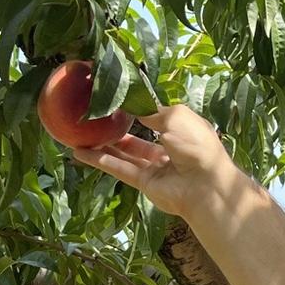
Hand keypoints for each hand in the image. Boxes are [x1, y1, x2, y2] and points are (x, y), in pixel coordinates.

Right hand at [70, 105, 239, 221]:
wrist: (205, 185)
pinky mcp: (144, 183)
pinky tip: (79, 152)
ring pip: (126, 155)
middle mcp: (170, 149)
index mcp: (183, 131)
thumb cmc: (196, 144)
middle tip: (95, 118)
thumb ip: (152, 112)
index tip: (117, 100)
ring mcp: (157, 168)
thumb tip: (134, 109)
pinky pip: (119, 169)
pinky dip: (99, 160)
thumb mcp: (175, 117)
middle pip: (139, 138)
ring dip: (104, 145)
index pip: (158, 118)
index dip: (139, 110)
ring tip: (81, 134)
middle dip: (118, 129)